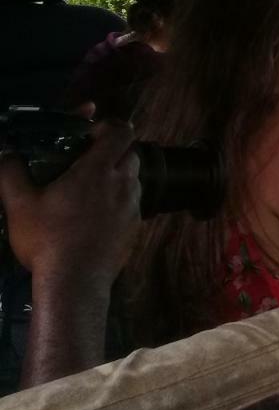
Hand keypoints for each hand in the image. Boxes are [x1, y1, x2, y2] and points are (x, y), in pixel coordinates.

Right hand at [0, 119, 140, 281]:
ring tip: (90, 190)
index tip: (90, 135)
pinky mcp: (136, 228)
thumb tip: (5, 152)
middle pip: (130, 153)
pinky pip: (133, 204)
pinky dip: (120, 202)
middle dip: (113, 151)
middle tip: (87, 162)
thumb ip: (11, 172)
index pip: (122, 132)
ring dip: (118, 176)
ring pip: (134, 179)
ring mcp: (134, 206)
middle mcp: (124, 183)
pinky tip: (97, 216)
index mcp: (98, 170)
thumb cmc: (47, 239)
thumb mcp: (18, 204)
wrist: (75, 282)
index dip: (110, 127)